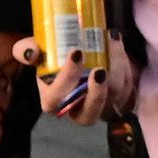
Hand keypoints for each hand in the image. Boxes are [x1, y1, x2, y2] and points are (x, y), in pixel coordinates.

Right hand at [13, 34, 131, 125]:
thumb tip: (30, 51)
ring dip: (116, 69)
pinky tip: (117, 45)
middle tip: (99, 68)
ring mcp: (101, 108)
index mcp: (53, 100)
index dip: (65, 80)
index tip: (76, 53)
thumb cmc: (60, 60)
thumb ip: (29, 50)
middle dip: (96, 93)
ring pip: (113, 98)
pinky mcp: (120, 102)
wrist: (88, 59)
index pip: (54, 101)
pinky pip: (127, 88)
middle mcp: (77, 110)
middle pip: (88, 114)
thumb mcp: (43, 53)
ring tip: (111, 42)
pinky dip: (125, 64)